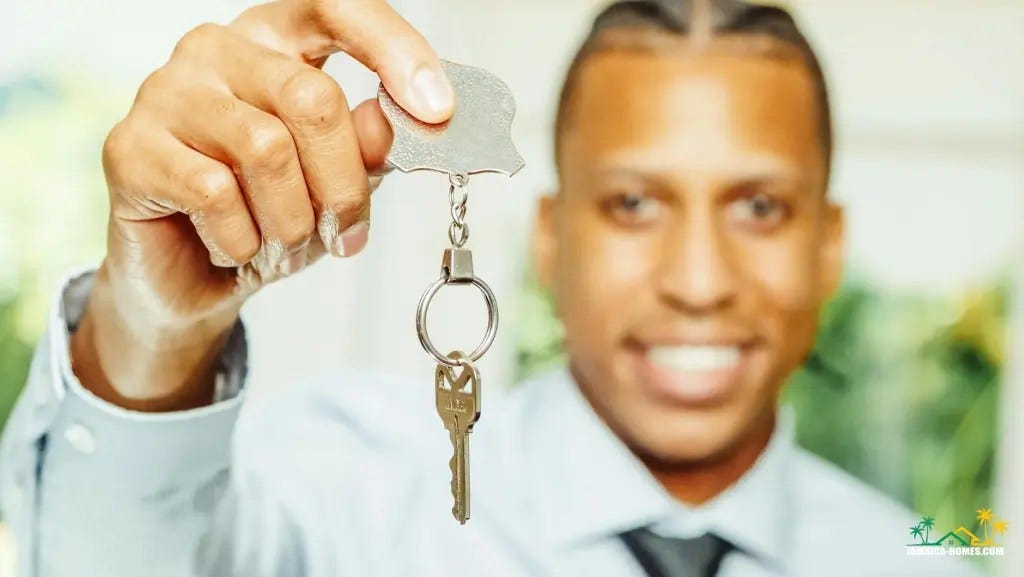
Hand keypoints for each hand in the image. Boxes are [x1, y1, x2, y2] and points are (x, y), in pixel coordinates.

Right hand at [71, 0, 453, 409]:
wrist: (195, 278)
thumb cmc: (268, 216)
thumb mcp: (334, 182)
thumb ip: (365, 145)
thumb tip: (395, 118)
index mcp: (275, 40)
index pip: (337, 8)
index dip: (395, 51)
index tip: (438, 111)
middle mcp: (217, 49)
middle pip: (313, 98)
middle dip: (344, 185)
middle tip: (347, 232)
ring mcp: (166, 91)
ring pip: (266, 148)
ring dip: (293, 220)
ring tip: (287, 243)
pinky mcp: (130, 146)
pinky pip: (214, 191)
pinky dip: (243, 239)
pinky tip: (236, 246)